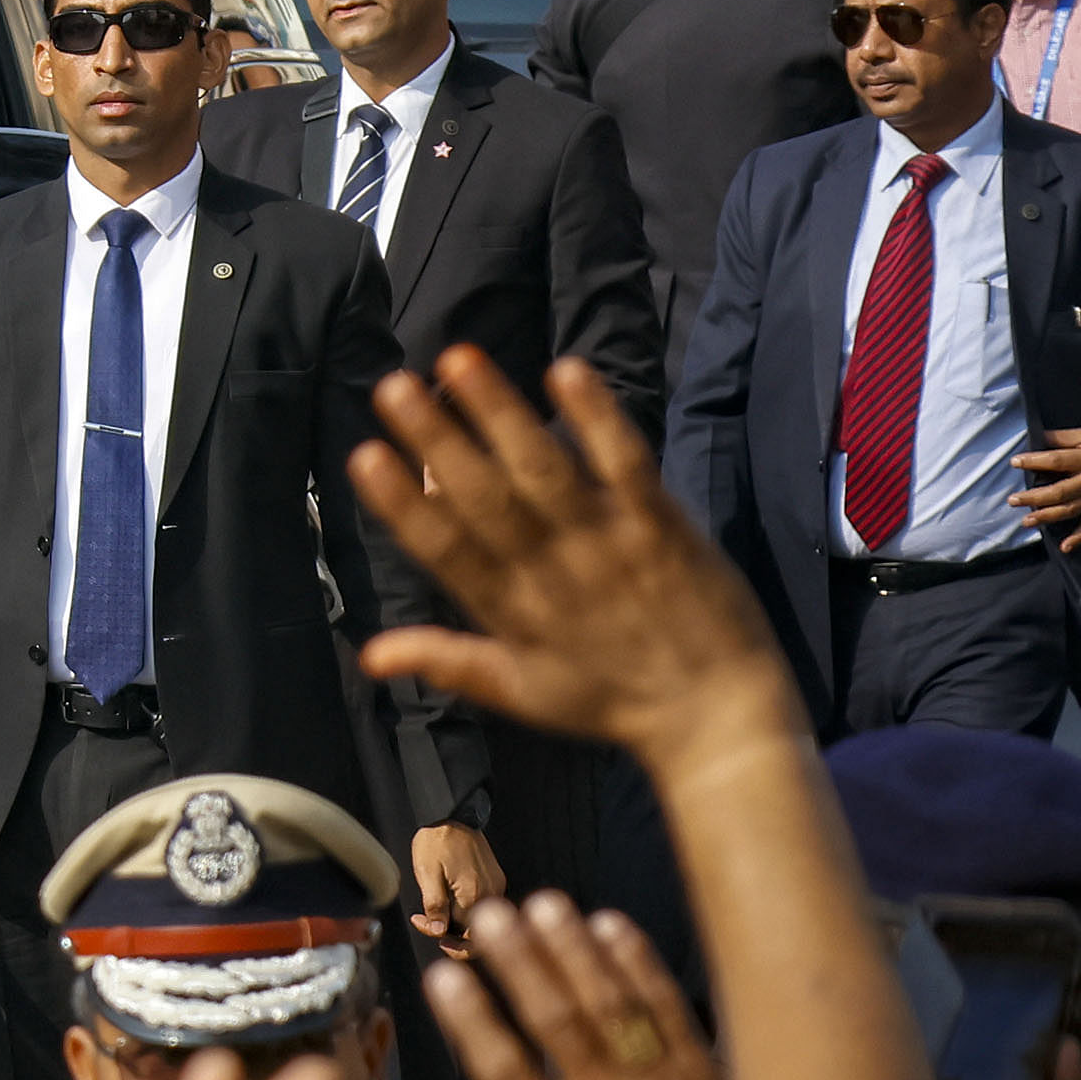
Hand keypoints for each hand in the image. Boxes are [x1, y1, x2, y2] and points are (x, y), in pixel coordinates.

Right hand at [351, 349, 806, 770]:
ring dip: (500, 412)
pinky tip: (565, 372)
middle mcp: (550, 573)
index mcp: (509, 612)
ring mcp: (607, 545)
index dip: (401, 504)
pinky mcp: (661, 526)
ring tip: (459, 359)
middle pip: (483, 498)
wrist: (716, 720)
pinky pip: (625, 464)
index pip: (444, 549)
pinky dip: (596, 419)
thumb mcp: (519, 692)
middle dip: (436, 439)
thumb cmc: (612, 703)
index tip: (364, 456)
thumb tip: (368, 655)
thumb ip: (444, 661)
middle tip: (393, 386)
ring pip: (544, 469)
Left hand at [408, 820, 500, 946]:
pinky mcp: (496, 879)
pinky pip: (482, 903)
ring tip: (434, 908)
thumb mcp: (427, 873)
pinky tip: (448, 898)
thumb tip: (439, 932)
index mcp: (475, 894)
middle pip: (476, 932)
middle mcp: (492, 893)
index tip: (425, 926)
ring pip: (479, 919)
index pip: (466, 936)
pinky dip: (465, 908)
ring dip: (457, 921)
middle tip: (428, 923)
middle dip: (451, 934)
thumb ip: (435, 906)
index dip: (443, 938)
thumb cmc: (438, 840)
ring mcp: (496, 886)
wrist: (454, 813)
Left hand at [1010, 421, 1080, 549]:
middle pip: (1059, 491)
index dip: (1035, 461)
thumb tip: (1037, 438)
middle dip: (1034, 497)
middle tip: (1012, 500)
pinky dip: (1078, 538)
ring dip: (1047, 517)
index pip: (1057, 461)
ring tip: (1026, 520)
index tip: (1015, 462)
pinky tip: (1064, 547)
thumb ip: (1063, 437)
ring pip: (1069, 510)